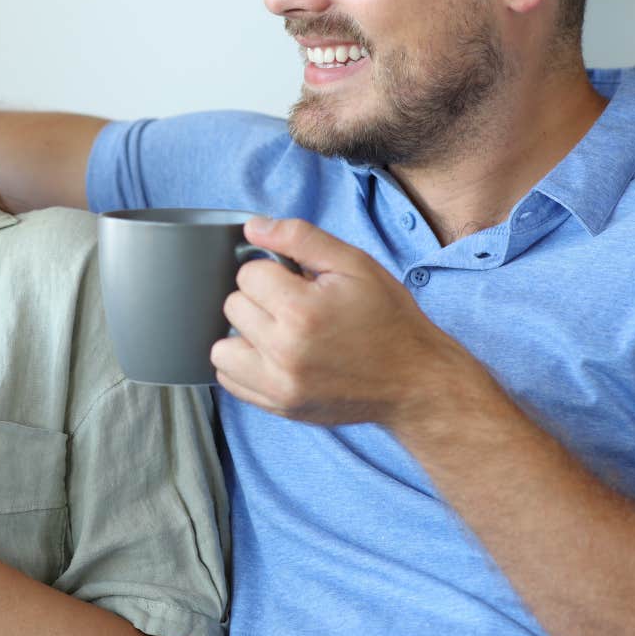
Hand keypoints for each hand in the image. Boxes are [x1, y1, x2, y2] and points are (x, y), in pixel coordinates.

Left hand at [212, 216, 460, 427]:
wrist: (414, 380)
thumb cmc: (387, 319)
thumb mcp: (354, 264)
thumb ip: (299, 238)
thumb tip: (252, 229)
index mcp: (302, 311)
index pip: (248, 274)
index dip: (273, 271)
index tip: (299, 283)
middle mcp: (284, 352)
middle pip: (232, 306)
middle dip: (260, 300)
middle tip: (296, 307)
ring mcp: (279, 385)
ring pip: (221, 347)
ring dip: (245, 335)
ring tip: (280, 332)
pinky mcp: (278, 406)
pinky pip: (229, 380)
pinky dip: (245, 365)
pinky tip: (275, 356)